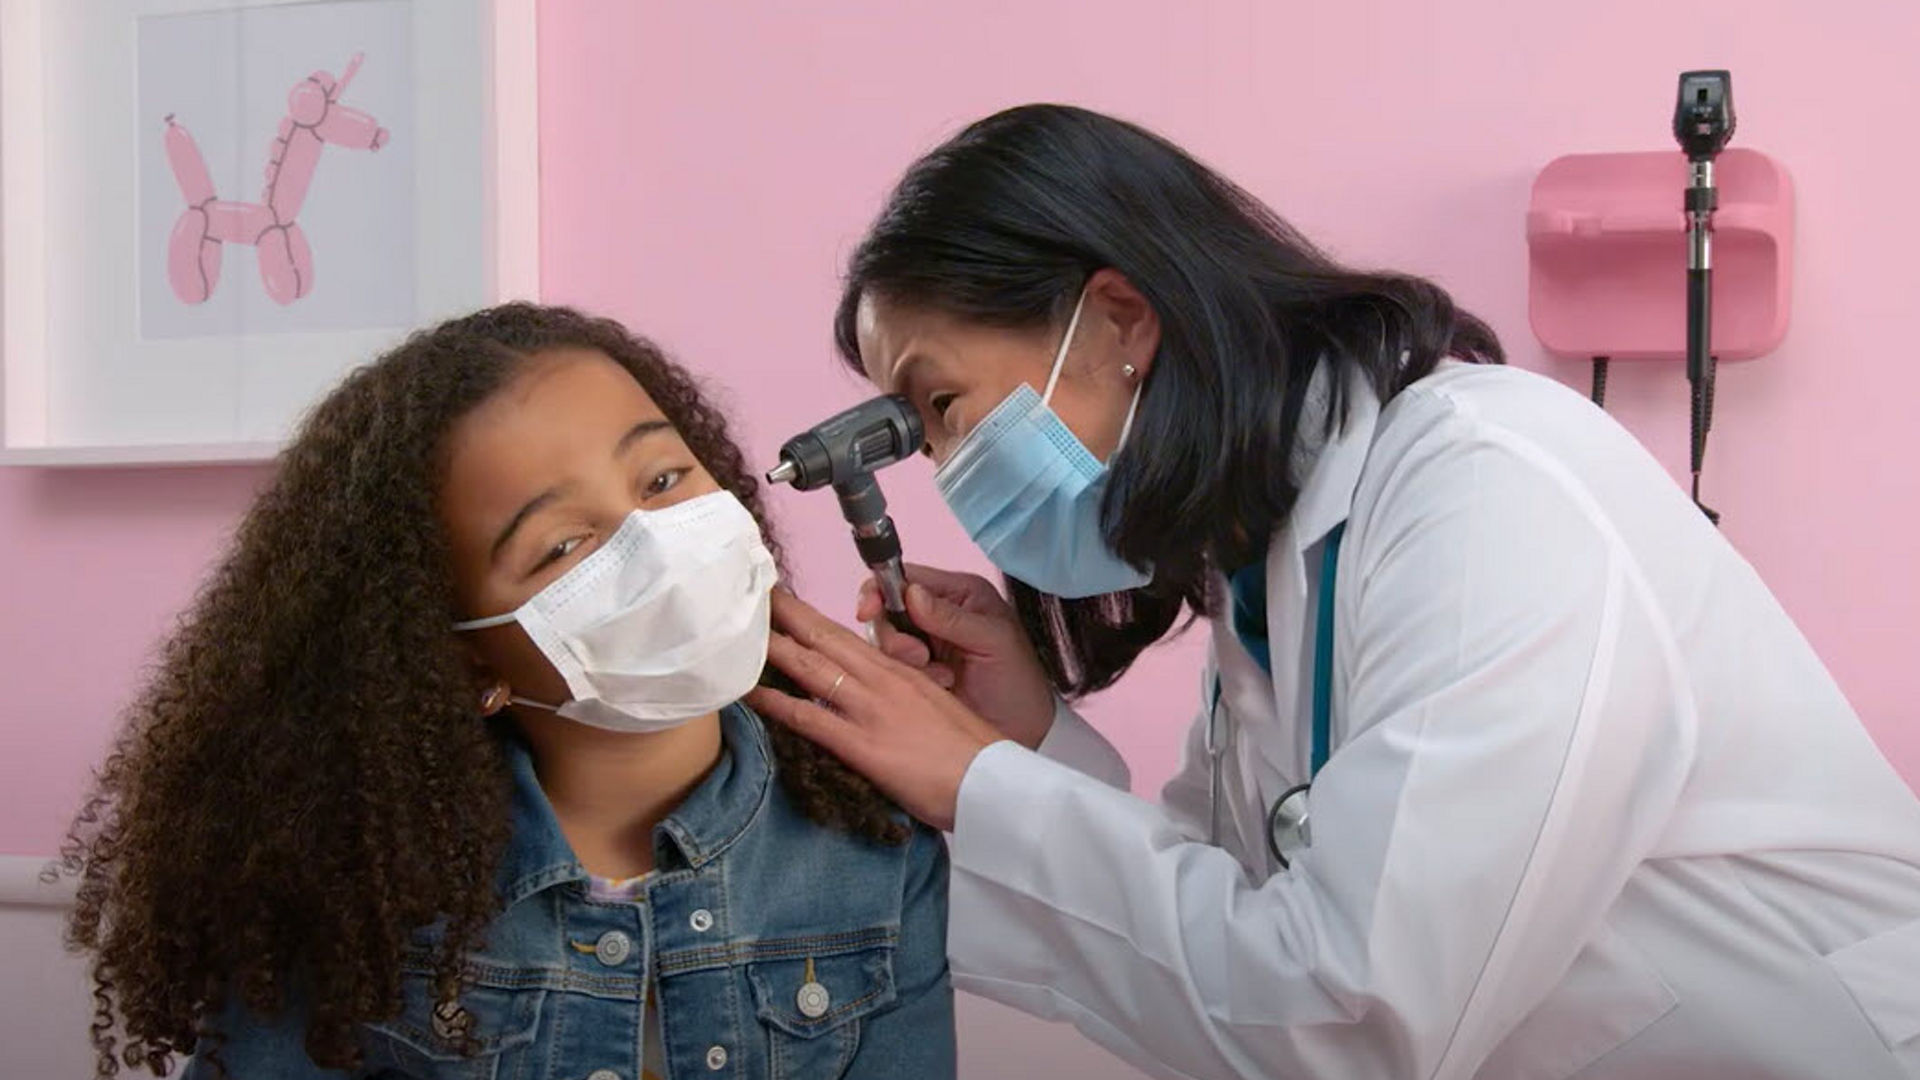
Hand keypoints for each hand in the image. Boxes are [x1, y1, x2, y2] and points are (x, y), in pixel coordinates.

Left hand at [748, 590, 1005, 830]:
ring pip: (811, 667)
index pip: (846, 635)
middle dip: (784, 615)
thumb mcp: (937, 706)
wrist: (992, 781)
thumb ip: (903, 695)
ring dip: (772, 648)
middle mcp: (881, 680)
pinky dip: (775, 703)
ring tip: (740, 633)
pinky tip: (749, 694)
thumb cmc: (971, 752)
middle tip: (751, 596)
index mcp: (900, 670)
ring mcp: (870, 710)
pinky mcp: (862, 744)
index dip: (811, 617)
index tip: (785, 601)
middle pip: (823, 638)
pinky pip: (809, 718)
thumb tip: (879, 697)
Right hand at [857, 564, 1055, 749]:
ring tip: (939, 676)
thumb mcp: (994, 641)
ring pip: (884, 641)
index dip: (881, 590)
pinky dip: (906, 678)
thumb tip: (912, 594)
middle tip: (919, 657)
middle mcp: (935, 614)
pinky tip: (938, 686)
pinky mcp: (915, 674)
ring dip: (903, 659)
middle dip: (894, 635)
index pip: (906, 577)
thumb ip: (953, 617)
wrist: (1023, 730)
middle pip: (886, 609)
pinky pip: (890, 668)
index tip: (869, 610)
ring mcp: (923, 645)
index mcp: (958, 593)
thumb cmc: (1018, 681)